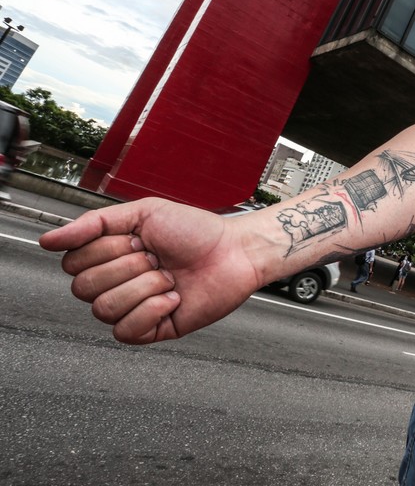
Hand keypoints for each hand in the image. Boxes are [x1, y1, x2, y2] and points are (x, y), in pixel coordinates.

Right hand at [39, 197, 261, 344]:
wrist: (234, 251)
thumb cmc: (197, 230)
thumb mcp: (144, 213)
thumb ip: (94, 224)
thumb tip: (49, 238)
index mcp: (111, 256)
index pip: (73, 263)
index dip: (105, 250)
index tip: (137, 240)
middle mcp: (118, 282)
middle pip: (83, 289)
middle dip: (126, 267)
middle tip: (156, 257)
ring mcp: (135, 307)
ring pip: (104, 309)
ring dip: (143, 287)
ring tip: (168, 276)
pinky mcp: (153, 329)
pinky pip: (126, 332)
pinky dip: (151, 311)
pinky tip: (172, 298)